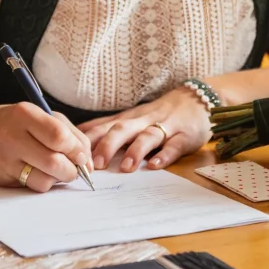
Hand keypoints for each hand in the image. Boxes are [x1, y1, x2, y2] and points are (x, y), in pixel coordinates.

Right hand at [0, 103, 92, 192]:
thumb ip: (69, 133)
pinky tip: (39, 171)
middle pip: (53, 162)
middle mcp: (10, 137)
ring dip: (58, 179)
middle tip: (75, 168)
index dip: (77, 149)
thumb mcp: (41, 115)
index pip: (58, 136)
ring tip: (56, 169)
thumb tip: (89, 161)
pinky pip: (32, 188)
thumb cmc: (15, 123)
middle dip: (72, 170)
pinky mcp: (0, 179)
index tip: (83, 155)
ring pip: (44, 181)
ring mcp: (3, 160)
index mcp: (24, 114)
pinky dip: (43, 182)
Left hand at [79, 88, 210, 172]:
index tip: (71, 153)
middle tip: (94, 165)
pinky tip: (155, 166)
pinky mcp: (184, 136)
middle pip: (122, 130)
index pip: (103, 127)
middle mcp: (143, 122)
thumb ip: (107, 127)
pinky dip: (165, 156)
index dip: (87, 140)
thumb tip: (76, 135)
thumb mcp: (131, 118)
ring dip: (135, 151)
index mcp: (128, 120)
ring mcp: (164, 128)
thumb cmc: (158, 114)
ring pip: (147, 137)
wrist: (196, 100)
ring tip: (125, 168)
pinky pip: (174, 146)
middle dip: (107, 146)